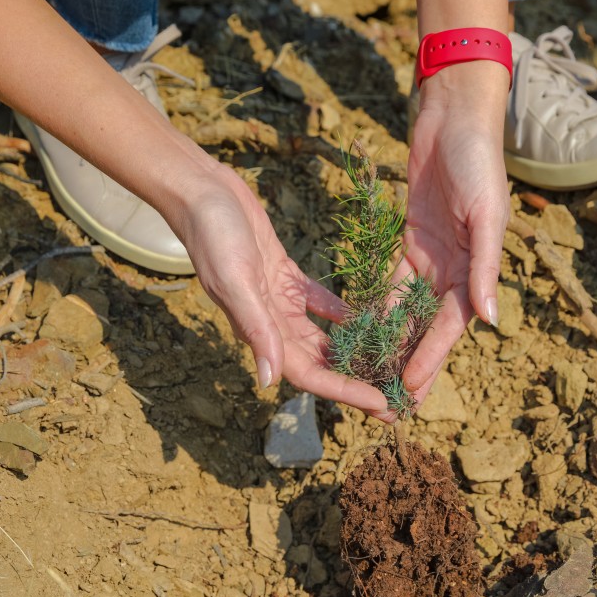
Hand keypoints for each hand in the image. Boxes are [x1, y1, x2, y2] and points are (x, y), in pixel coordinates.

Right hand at [166, 163, 389, 416]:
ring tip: (388, 364)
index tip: (380, 404)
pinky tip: (370, 317)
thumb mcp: (236, 280)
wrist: (200, 192)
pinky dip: (342, 314)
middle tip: (396, 398)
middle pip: (320, 363)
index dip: (344, 390)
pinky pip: (319, 304)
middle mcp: (271, 322)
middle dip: (355, 381)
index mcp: (261, 329)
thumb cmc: (213, 235)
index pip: (308, 374)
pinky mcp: (285, 276)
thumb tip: (269, 380)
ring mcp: (278, 300)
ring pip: (321, 338)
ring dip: (352, 353)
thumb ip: (255, 327)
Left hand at [399, 61, 510, 405]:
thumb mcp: (486, 214)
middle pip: (429, 326)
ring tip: (373, 374)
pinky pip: (392, 281)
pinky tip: (361, 329)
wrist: (454, 117)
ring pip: (409, 309)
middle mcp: (455, 268)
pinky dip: (379, 305)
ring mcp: (431, 256)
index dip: (430, 357)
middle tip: (391, 400)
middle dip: (413, 361)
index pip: (450, 325)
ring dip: (394, 341)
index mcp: (477, 267)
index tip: (409, 388)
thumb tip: (489, 321)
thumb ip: (485, 268)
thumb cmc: (478, 161)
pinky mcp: (410, 239)